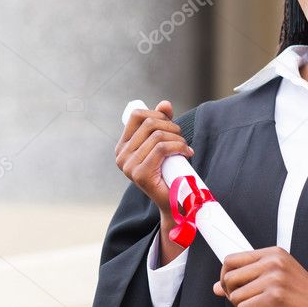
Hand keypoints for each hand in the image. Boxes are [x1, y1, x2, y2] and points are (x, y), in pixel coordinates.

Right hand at [115, 100, 193, 264]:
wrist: (174, 202)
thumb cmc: (169, 171)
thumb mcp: (164, 143)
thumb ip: (162, 122)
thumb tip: (165, 104)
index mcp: (123, 146)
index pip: (137, 115)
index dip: (157, 114)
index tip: (170, 124)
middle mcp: (121, 155)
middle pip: (149, 123)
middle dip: (171, 126)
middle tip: (181, 138)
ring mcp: (128, 166)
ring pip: (157, 135)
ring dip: (177, 138)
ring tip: (184, 147)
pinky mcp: (140, 174)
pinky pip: (161, 148)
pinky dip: (178, 147)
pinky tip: (186, 153)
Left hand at [212, 246, 307, 306]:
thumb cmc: (303, 295)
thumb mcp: (276, 278)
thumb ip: (248, 279)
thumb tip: (218, 287)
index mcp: (272, 253)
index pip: (231, 259)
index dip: (225, 277)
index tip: (232, 289)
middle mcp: (272, 262)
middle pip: (228, 277)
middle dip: (232, 295)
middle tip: (248, 303)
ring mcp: (273, 278)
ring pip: (235, 296)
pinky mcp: (275, 297)